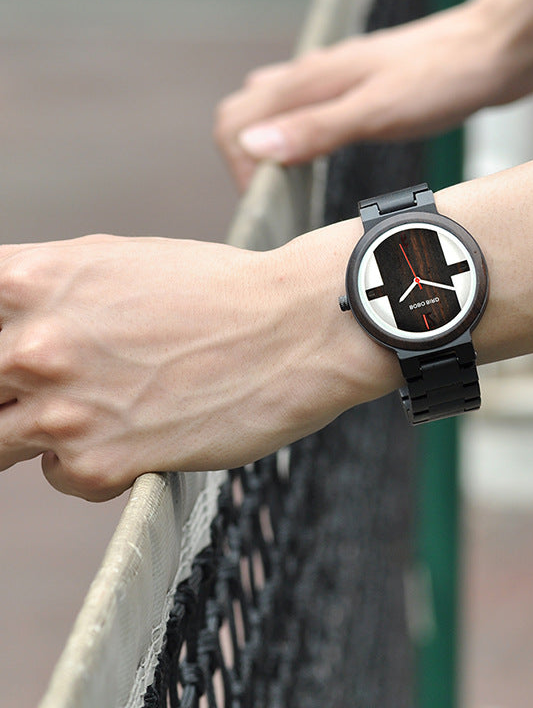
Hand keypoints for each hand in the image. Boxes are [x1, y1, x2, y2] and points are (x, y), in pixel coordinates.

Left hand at [0, 230, 396, 499]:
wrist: (296, 326)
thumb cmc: (217, 289)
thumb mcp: (115, 262)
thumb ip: (46, 291)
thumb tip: (12, 322)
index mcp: (31, 281)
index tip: (11, 365)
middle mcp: (33, 346)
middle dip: (11, 393)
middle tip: (66, 387)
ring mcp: (62, 410)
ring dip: (41, 431)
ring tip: (99, 410)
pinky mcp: (100, 465)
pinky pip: (61, 477)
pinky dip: (91, 464)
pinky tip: (141, 434)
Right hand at [215, 1, 525, 189]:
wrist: (499, 49)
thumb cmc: (446, 75)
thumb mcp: (378, 111)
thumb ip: (316, 128)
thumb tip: (254, 146)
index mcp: (312, 79)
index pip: (235, 120)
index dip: (240, 169)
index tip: (268, 205)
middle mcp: (317, 74)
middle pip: (248, 112)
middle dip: (246, 159)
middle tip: (274, 202)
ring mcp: (340, 79)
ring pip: (279, 110)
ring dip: (272, 147)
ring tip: (291, 189)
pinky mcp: (365, 88)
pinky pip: (312, 111)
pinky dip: (302, 137)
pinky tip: (325, 157)